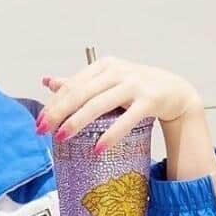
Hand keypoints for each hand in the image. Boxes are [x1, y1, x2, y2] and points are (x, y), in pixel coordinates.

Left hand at [36, 56, 203, 153]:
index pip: (72, 84)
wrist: (175, 91)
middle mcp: (117, 72)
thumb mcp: (108, 81)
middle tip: (42, 131)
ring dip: (78, 122)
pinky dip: (110, 135)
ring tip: (62, 137)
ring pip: (99, 104)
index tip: (39, 122)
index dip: (53, 103)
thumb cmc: (136, 88)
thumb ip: (80, 83)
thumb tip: (47, 82)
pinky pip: (126, 120)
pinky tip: (97, 149)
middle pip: (80, 93)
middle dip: (58, 112)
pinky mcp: (150, 101)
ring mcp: (134, 85)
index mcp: (104, 66)